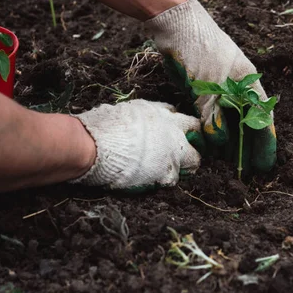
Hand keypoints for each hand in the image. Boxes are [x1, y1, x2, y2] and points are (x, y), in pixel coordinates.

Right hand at [70, 99, 202, 190]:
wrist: (97, 146)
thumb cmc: (102, 127)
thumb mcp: (122, 112)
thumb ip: (135, 117)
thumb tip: (129, 120)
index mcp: (158, 112)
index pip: (178, 115)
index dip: (177, 124)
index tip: (173, 130)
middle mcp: (171, 129)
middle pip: (195, 130)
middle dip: (192, 139)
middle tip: (185, 149)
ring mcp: (172, 151)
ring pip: (193, 158)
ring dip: (186, 164)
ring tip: (177, 170)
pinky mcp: (167, 172)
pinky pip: (175, 178)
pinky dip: (167, 180)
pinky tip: (158, 181)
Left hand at [143, 0, 275, 173]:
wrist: (174, 21)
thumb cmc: (198, 48)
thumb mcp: (209, 84)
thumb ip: (215, 114)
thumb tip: (220, 141)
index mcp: (248, 82)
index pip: (262, 118)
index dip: (265, 143)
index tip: (265, 164)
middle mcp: (237, 86)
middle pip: (247, 122)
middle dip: (248, 147)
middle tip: (248, 171)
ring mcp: (220, 85)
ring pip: (229, 119)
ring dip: (230, 140)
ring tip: (230, 163)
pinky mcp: (202, 86)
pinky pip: (211, 113)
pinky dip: (212, 128)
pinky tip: (210, 142)